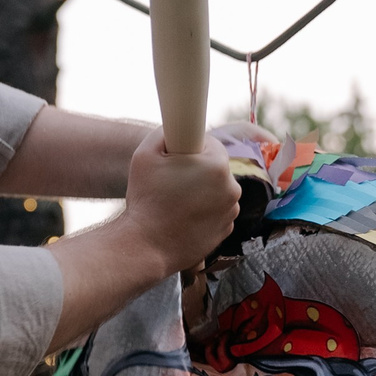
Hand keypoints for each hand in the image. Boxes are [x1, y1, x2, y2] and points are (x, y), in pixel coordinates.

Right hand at [118, 127, 240, 274]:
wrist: (146, 246)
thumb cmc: (145, 200)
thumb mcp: (144, 154)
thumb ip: (165, 133)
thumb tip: (176, 129)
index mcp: (217, 166)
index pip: (210, 144)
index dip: (192, 148)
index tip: (179, 157)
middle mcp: (231, 188)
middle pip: (215, 168)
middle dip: (197, 171)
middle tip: (172, 181)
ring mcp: (231, 212)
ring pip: (216, 190)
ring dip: (201, 192)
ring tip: (175, 202)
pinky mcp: (226, 230)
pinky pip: (216, 211)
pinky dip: (203, 212)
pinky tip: (182, 217)